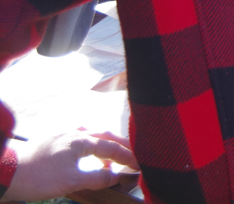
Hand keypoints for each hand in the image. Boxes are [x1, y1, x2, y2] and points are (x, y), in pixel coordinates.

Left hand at [3, 130, 136, 201]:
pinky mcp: (52, 140)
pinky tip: (87, 153)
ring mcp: (62, 135)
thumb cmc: (39, 177)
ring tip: (110, 157)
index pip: (112, 147)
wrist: (7, 171)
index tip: (139, 165)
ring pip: (91, 134)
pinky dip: (90, 144)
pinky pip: (79, 138)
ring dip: (105, 143)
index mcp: (81, 140)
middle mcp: (74, 132)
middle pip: (105, 135)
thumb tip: (116, 175)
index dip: (128, 157)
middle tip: (132, 155)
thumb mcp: (72, 181)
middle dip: (121, 145)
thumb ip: (97, 177)